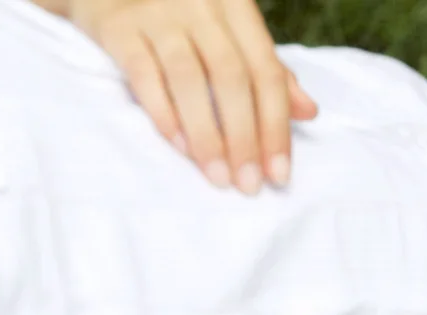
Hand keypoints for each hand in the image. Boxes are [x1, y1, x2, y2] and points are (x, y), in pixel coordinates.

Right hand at [66, 0, 317, 193]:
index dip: (276, 127)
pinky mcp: (118, 26)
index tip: (278, 174)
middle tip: (248, 184)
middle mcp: (201, 4)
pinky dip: (164, 114)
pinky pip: (144, 73)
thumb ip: (265, 68)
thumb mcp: (229, 31)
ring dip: (207, 135)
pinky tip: (181, 148)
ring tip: (218, 177)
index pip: (266, 72)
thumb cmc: (179, 14)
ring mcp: (157, 12)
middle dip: (244, 138)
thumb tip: (309, 111)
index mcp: (236, 7)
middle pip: (231, 77)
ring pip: (189, 79)